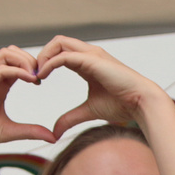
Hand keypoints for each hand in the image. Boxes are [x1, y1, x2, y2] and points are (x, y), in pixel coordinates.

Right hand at [0, 46, 53, 156]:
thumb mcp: (10, 131)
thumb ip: (31, 131)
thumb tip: (53, 138)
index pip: (16, 63)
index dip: (32, 67)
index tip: (42, 80)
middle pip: (11, 52)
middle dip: (30, 59)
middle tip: (42, 74)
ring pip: (5, 54)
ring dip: (25, 61)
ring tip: (36, 76)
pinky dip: (17, 70)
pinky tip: (30, 79)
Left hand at [34, 35, 164, 138]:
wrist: (141, 103)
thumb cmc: (122, 105)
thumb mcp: (88, 111)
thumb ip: (70, 118)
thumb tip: (54, 132)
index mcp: (88, 63)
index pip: (60, 52)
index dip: (45, 63)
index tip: (37, 81)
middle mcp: (89, 54)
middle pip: (57, 42)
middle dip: (41, 55)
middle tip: (32, 74)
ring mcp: (92, 54)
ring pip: (58, 42)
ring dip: (43, 56)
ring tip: (36, 74)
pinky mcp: (92, 59)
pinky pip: (63, 56)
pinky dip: (49, 63)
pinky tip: (43, 76)